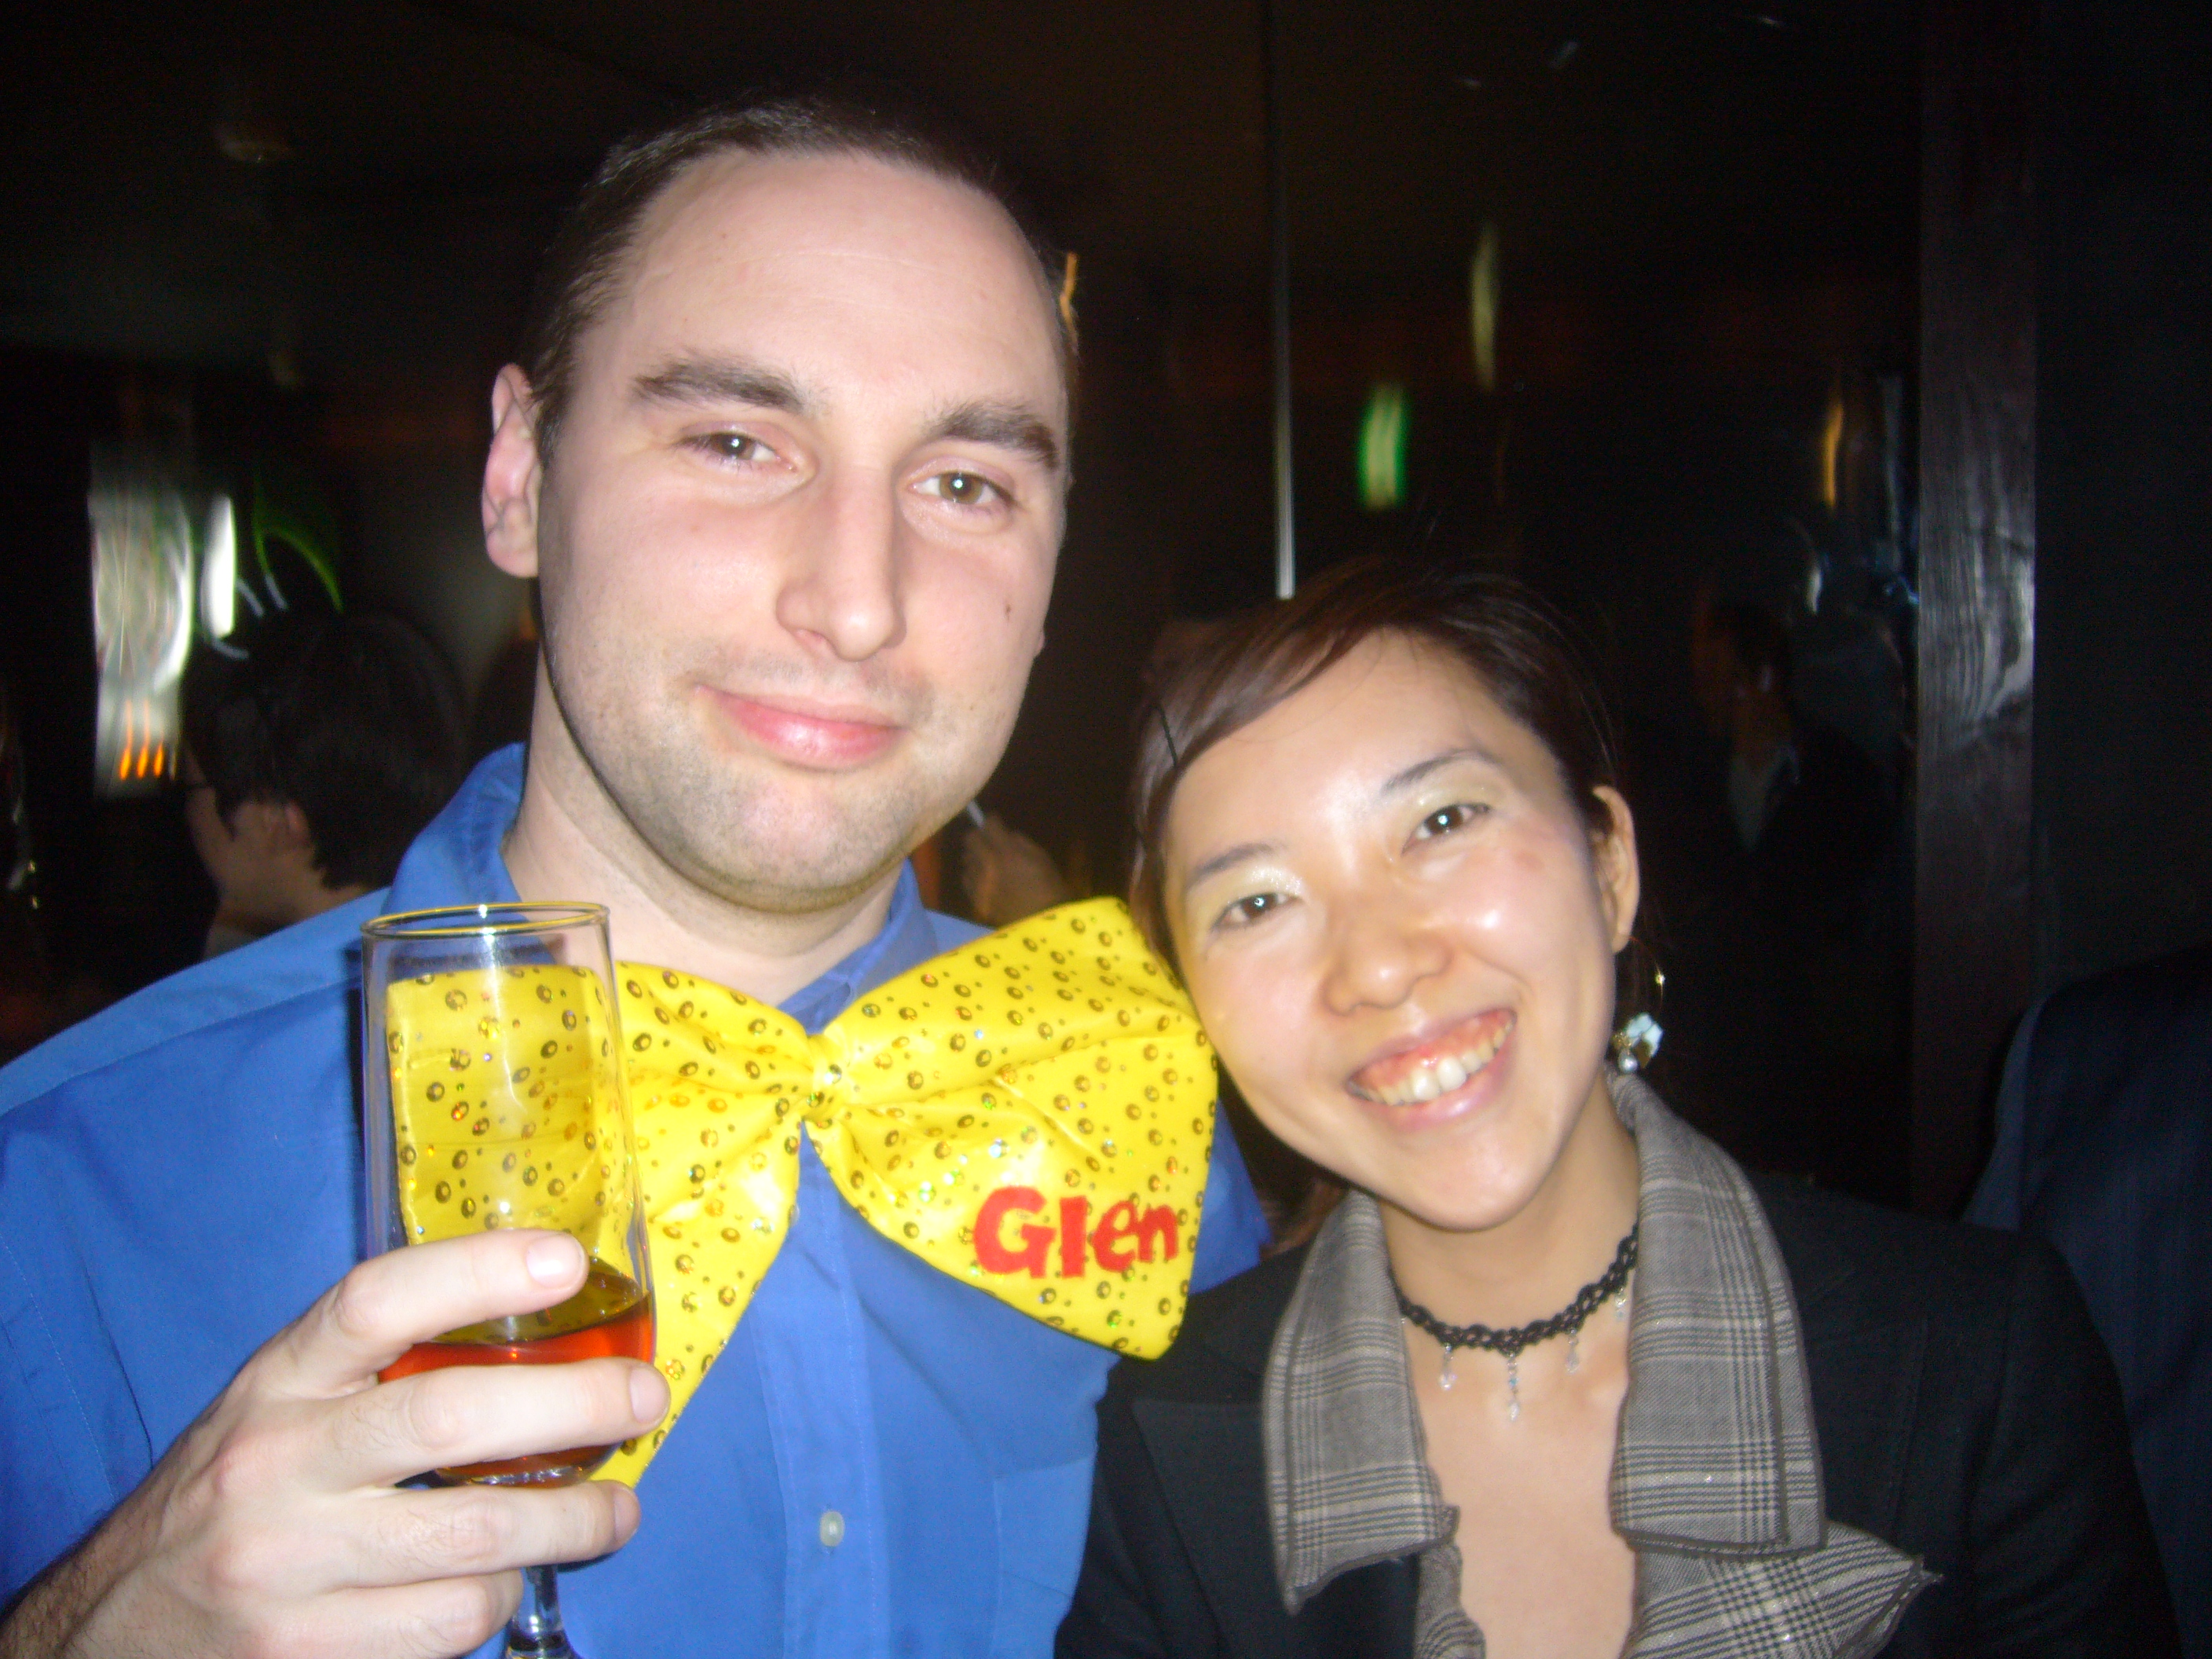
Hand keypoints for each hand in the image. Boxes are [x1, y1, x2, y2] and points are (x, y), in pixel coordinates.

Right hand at [0, 1232, 668, 1658]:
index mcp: (276, 1382)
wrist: (115, 1626)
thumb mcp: (284, 1406)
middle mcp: (276, 1465)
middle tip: (643, 1398)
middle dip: (575, 1407)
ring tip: (614, 1511)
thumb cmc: (238, 1492)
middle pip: (452, 1418)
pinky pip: (446, 1624)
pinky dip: (496, 1598)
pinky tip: (502, 1578)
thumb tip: (548, 1326)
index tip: (567, 1261)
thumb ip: (381, 1369)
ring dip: (571, 1522)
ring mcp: (287, 1567)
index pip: (376, 1301)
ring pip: (475, 1537)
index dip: (478, 1270)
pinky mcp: (306, 1653)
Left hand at [959, 813, 1074, 927]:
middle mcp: (988, 864)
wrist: (1042, 922)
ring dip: (975, 856)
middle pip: (970, 839)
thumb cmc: (1048, 887)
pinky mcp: (976, 899)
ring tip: (986, 861)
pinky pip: (966, 880)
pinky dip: (973, 875)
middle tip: (988, 840)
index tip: (995, 822)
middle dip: (979, 836)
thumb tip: (1007, 835)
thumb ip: (1021, 843)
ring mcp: (979, 883)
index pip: (989, 826)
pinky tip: (983, 878)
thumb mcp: (1042, 858)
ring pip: (966, 859)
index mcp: (1007, 852)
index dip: (991, 821)